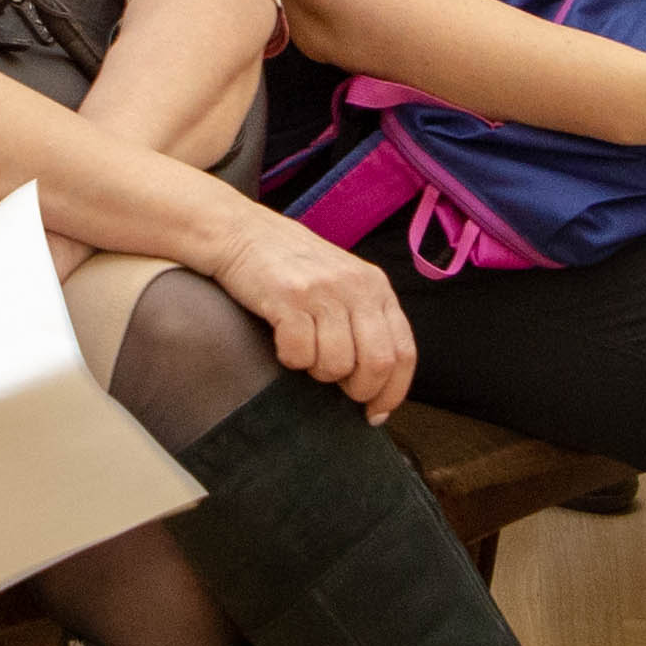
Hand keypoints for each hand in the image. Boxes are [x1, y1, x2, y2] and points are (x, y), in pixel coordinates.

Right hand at [194, 208, 419, 414]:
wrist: (242, 232)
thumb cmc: (292, 267)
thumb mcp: (343, 283)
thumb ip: (365, 319)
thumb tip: (379, 380)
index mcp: (377, 287)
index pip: (404, 352)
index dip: (393, 391)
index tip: (376, 413)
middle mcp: (357, 287)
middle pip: (377, 363)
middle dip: (359, 390)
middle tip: (338, 388)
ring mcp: (323, 291)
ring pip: (336, 364)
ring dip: (318, 372)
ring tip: (305, 352)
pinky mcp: (289, 297)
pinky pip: (299, 354)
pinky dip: (290, 359)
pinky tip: (282, 341)